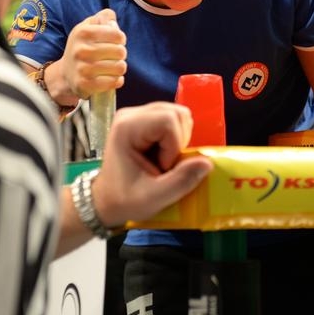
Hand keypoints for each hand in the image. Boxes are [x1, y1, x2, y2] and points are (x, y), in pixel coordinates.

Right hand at [61, 9, 127, 98]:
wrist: (65, 74)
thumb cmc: (82, 47)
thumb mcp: (88, 27)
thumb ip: (103, 17)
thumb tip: (112, 17)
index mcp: (83, 33)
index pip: (117, 34)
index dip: (121, 39)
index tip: (116, 42)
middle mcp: (81, 50)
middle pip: (120, 52)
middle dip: (121, 54)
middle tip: (115, 56)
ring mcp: (83, 69)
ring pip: (119, 68)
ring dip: (120, 68)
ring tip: (113, 66)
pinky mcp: (86, 85)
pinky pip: (114, 82)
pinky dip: (117, 80)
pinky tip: (112, 77)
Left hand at [94, 102, 212, 226]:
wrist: (105, 201)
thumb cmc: (124, 199)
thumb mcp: (154, 197)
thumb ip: (181, 181)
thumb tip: (208, 163)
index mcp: (127, 127)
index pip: (168, 120)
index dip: (174, 146)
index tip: (162, 168)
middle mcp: (131, 114)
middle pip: (176, 113)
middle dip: (180, 141)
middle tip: (166, 164)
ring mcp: (138, 115)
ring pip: (178, 114)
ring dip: (180, 140)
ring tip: (165, 160)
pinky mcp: (145, 120)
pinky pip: (174, 120)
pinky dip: (177, 138)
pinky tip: (163, 154)